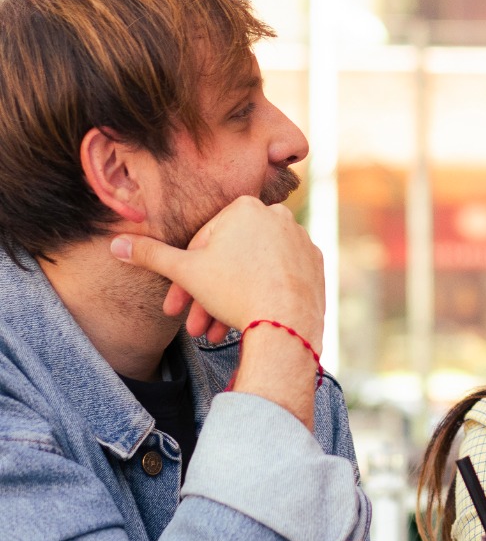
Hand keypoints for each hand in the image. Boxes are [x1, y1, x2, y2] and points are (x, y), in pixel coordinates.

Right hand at [110, 196, 324, 348]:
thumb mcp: (185, 272)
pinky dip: (261, 296)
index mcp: (247, 207)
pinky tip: (248, 321)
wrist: (286, 322)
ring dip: (229, 302)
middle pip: (230, 260)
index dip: (185, 278)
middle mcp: (279, 215)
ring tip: (214, 334)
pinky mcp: (316, 263)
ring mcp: (301, 239)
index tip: (176, 306)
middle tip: (192, 327)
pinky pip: (279, 278)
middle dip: (206, 297)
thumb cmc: (234, 291)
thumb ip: (151, 255)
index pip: (204, 243)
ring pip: (253, 271)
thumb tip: (115, 244)